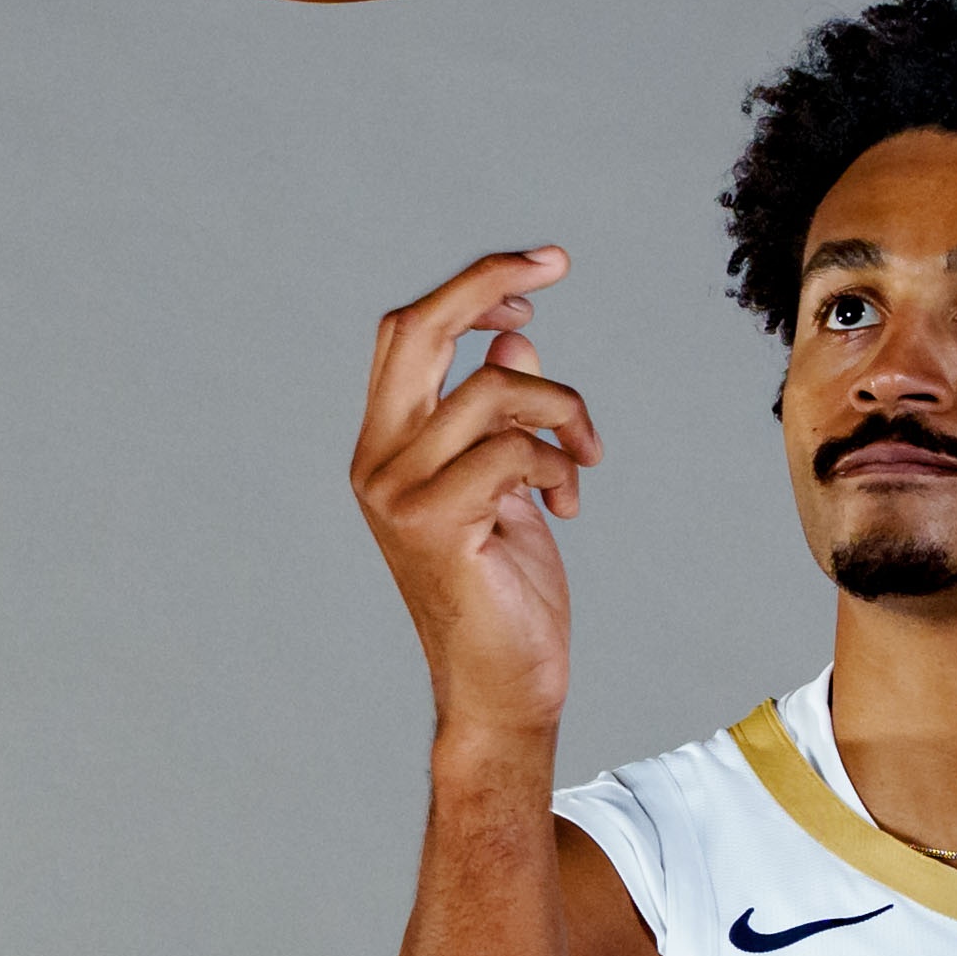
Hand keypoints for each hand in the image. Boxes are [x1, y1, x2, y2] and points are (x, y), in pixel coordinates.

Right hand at [350, 248, 597, 749]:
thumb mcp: (507, 484)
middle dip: (489, 280)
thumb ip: (497, 414)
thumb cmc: (507, 592)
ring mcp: (398, 493)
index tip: (539, 271)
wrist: (505, 688)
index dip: (469, 287)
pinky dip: (558, 466)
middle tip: (556, 267)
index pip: (405, 333)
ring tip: (580, 463)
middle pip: (419, 329)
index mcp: (384, 447)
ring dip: (563, 413)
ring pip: (494, 388)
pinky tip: (566, 507)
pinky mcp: (434, 523)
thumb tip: (511, 337)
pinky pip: (515, 449)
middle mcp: (376, 462)